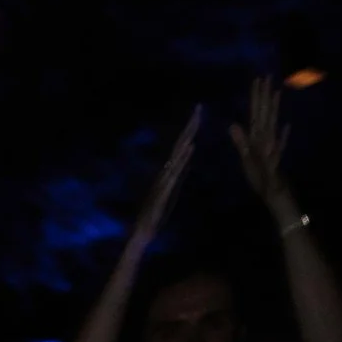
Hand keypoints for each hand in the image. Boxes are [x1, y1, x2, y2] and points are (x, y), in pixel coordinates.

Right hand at [126, 108, 200, 249]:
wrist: (142, 233)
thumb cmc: (155, 215)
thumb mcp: (172, 189)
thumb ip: (179, 172)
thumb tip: (189, 153)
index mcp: (169, 172)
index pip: (181, 147)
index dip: (190, 130)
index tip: (199, 114)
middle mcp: (165, 172)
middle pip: (179, 145)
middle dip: (190, 126)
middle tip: (200, 107)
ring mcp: (164, 180)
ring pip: (178, 155)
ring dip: (187, 137)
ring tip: (196, 121)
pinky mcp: (164, 190)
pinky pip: (176, 171)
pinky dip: (183, 159)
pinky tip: (191, 147)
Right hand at [230, 74, 296, 223]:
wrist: (276, 194)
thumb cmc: (260, 180)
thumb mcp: (247, 162)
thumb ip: (241, 143)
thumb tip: (232, 124)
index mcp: (258, 137)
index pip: (256, 112)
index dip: (257, 96)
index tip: (257, 80)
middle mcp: (266, 137)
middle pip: (265, 112)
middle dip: (265, 95)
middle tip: (266, 77)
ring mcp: (273, 144)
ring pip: (273, 121)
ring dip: (274, 106)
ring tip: (276, 91)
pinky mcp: (277, 154)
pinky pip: (281, 140)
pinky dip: (283, 132)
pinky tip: (286, 125)